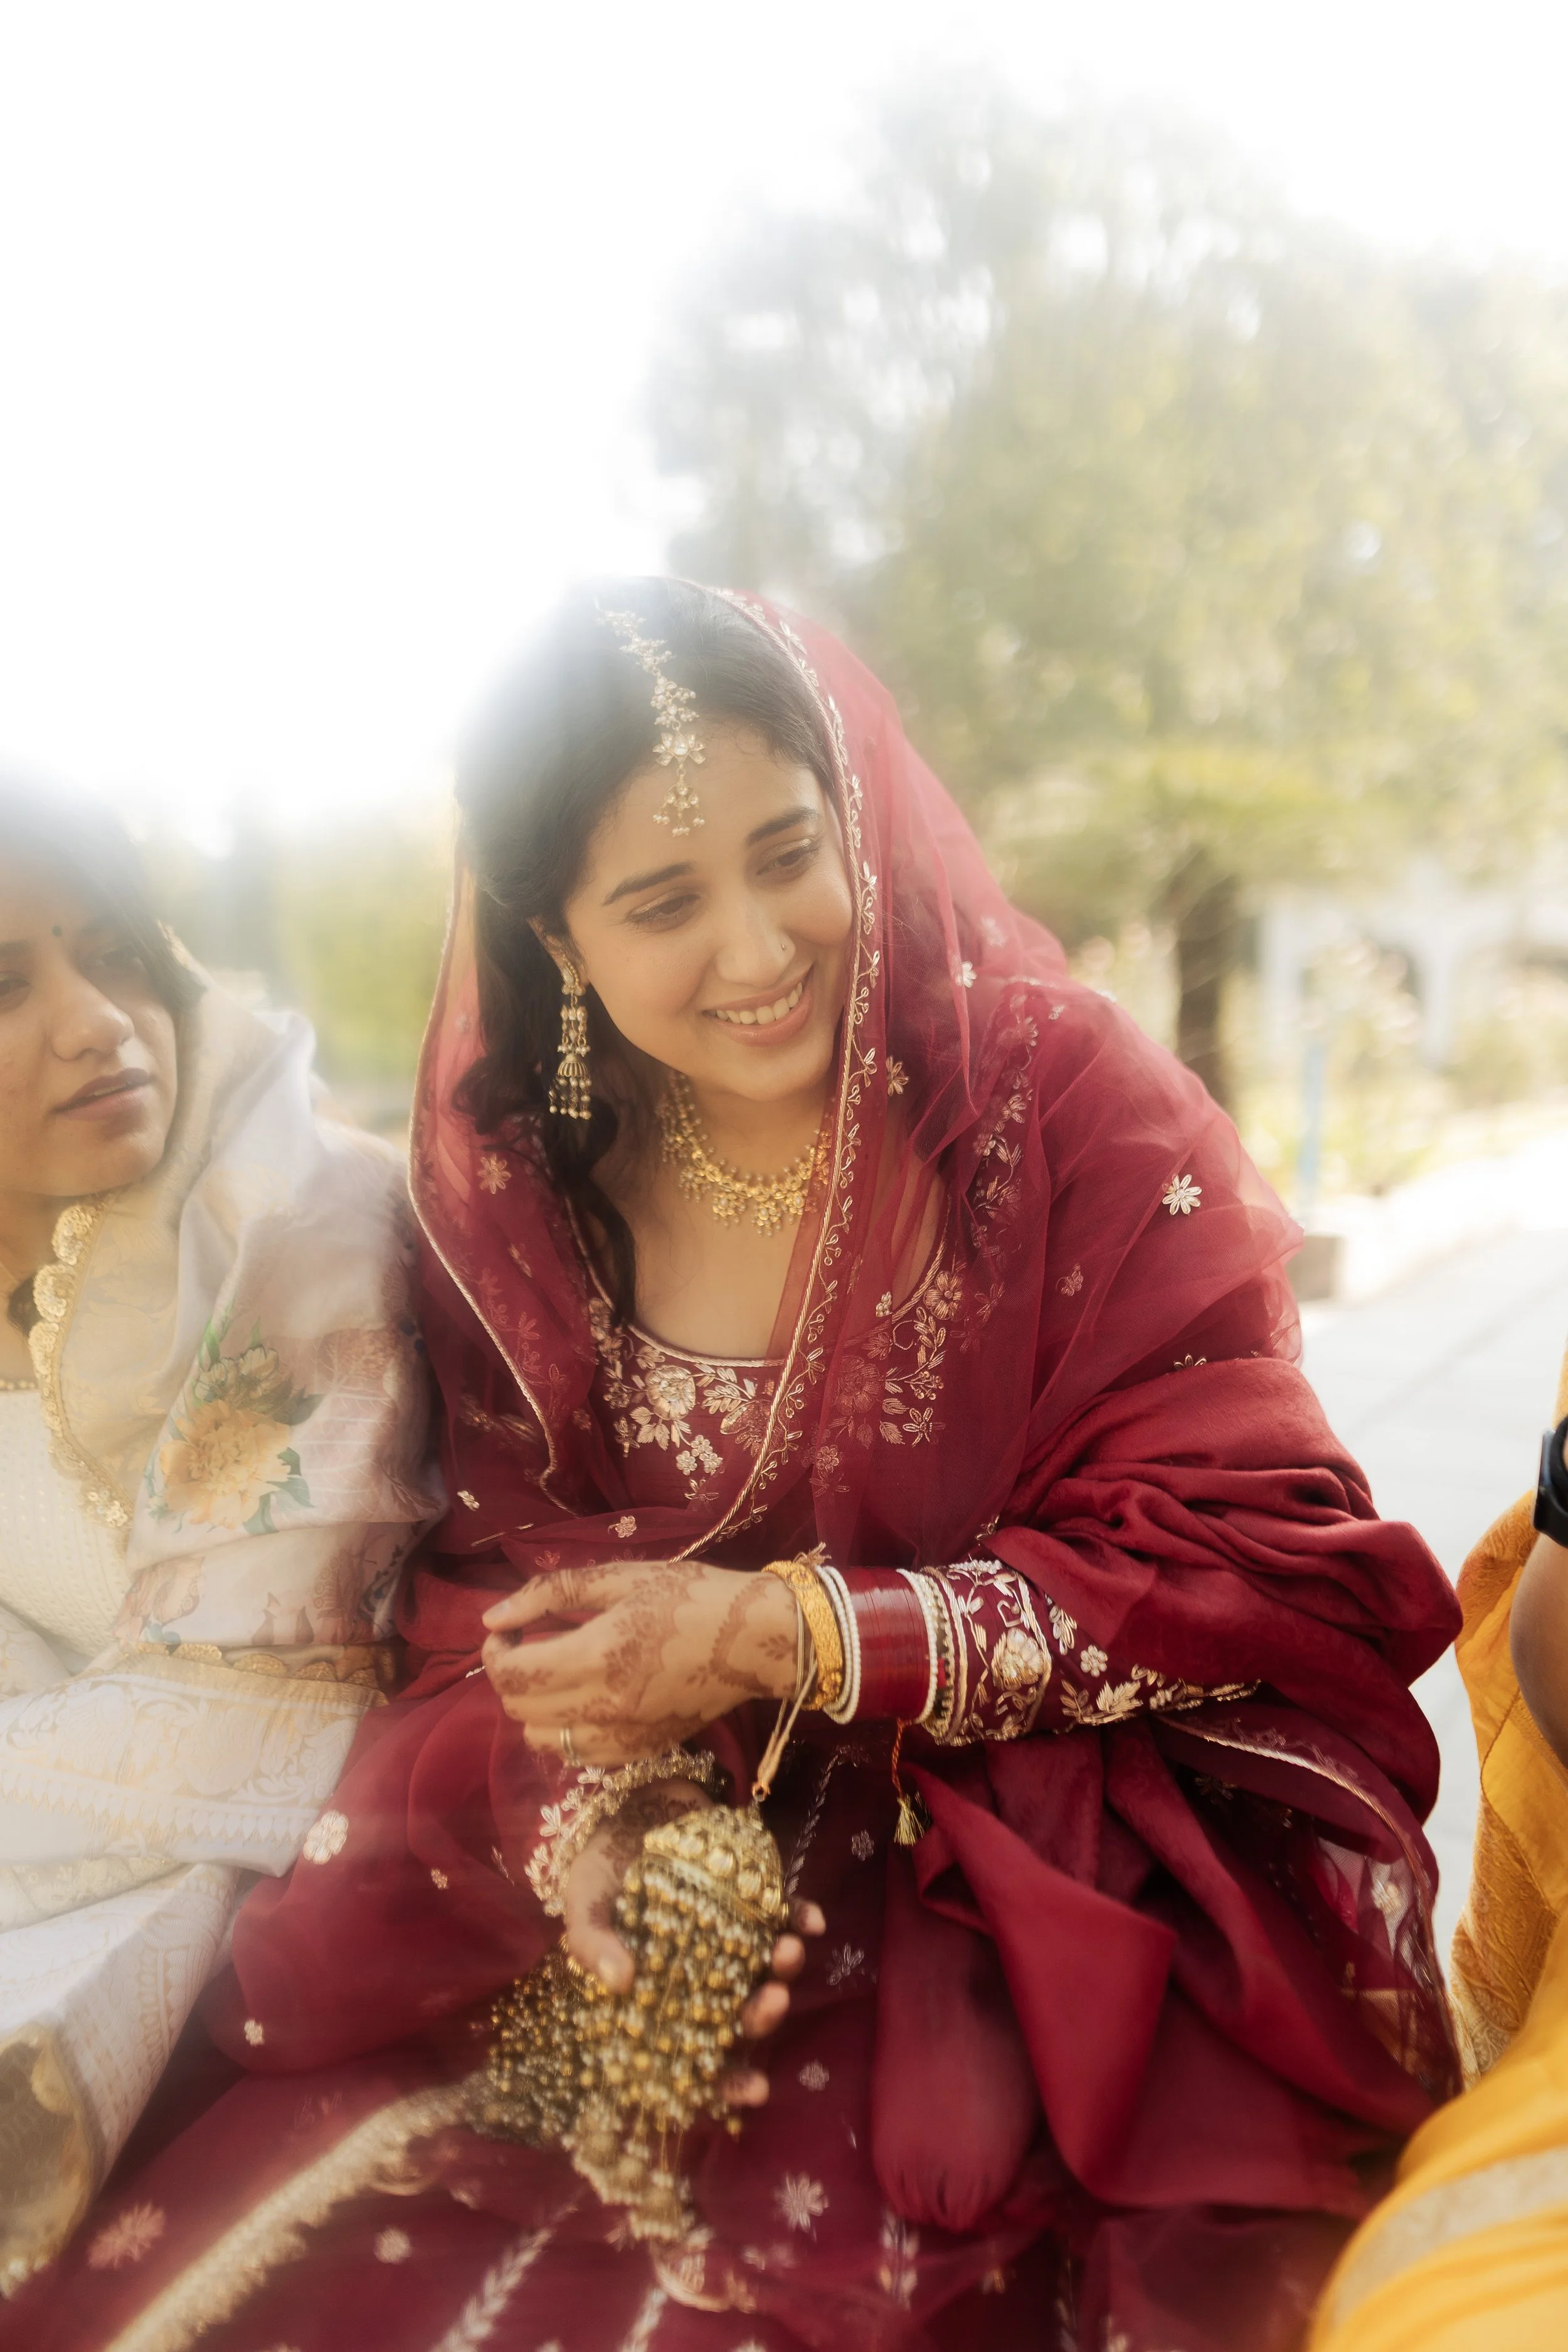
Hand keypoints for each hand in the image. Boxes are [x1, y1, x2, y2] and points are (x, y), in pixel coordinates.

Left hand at [482, 1558, 798, 1764]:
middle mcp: (603, 1706)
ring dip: (535, 1709)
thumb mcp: (621, 1576)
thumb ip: (551, 1593)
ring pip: (544, 1742)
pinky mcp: (642, 1751)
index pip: (511, 1674)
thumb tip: (490, 1617)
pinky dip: (567, 1733)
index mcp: (595, 1655)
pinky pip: (580, 1757)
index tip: (508, 1627)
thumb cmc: (691, 1595)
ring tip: (557, 1674)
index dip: (493, 1651)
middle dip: (510, 1676)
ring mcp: (623, 1737)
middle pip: (519, 1711)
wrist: (758, 1639)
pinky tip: (586, 1700)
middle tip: (529, 1644)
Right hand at [563, 1779, 824, 2106]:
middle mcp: (703, 1971)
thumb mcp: (583, 1904)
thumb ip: (593, 1944)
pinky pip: (784, 1913)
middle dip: (763, 2014)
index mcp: (663, 1992)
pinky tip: (812, 1920)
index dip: (728, 2079)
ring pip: (767, 1965)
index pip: (698, 2053)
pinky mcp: (752, 1893)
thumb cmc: (599, 1865)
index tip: (756, 2090)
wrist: (625, 1798)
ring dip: (785, 1966)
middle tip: (773, 2001)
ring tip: (788, 1953)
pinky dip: (801, 1917)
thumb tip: (620, 1982)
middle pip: (741, 2011)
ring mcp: (732, 1932)